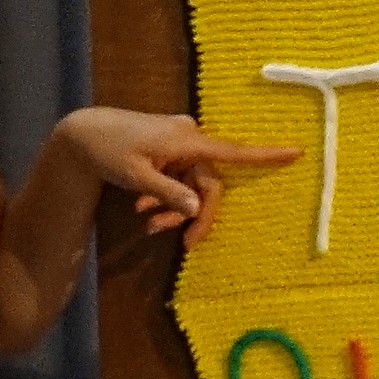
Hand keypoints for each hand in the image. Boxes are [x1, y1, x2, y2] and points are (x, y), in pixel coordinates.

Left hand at [61, 107, 298, 247]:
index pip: (233, 152)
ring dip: (173, 208)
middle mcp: (188, 138)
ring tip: (146, 222)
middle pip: (207, 183)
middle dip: (192, 214)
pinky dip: (164, 195)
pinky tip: (141, 207)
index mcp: (186, 140)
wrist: (81, 135)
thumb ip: (168, 194)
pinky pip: (177, 177)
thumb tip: (196, 208)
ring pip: (190, 184)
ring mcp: (178, 143)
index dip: (266, 156)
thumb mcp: (137, 177)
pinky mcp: (168, 149)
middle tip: (181, 244)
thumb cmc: (107, 152)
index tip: (297, 152)